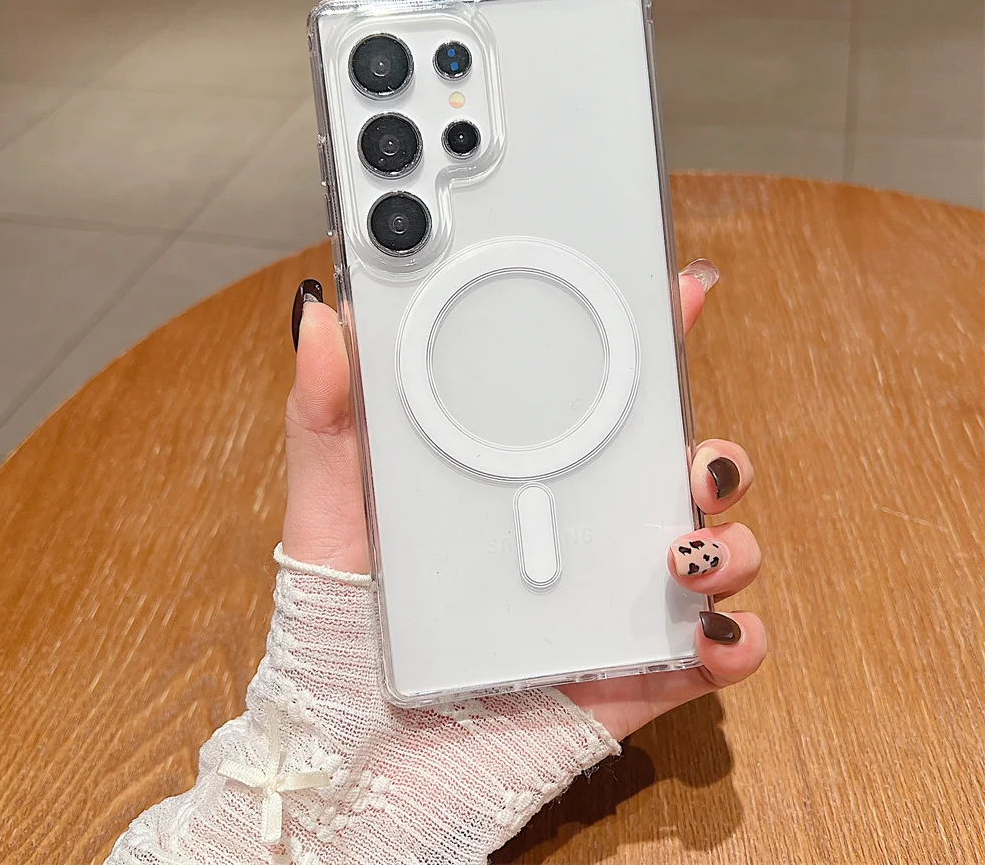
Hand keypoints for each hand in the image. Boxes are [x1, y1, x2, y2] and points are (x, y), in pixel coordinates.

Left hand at [283, 263, 765, 740]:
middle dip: (712, 452)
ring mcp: (609, 605)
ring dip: (731, 540)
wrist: (349, 761)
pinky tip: (713, 632)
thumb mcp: (331, 509)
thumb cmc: (338, 629)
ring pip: (711, 552)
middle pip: (674, 473)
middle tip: (696, 455)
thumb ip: (327, 416)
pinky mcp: (628, 678)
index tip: (679, 295)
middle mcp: (578, 535)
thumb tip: (321, 318)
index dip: (649, 347)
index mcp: (522, 482)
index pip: (599, 405)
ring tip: (685, 549)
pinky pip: (709, 655)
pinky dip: (735, 640)